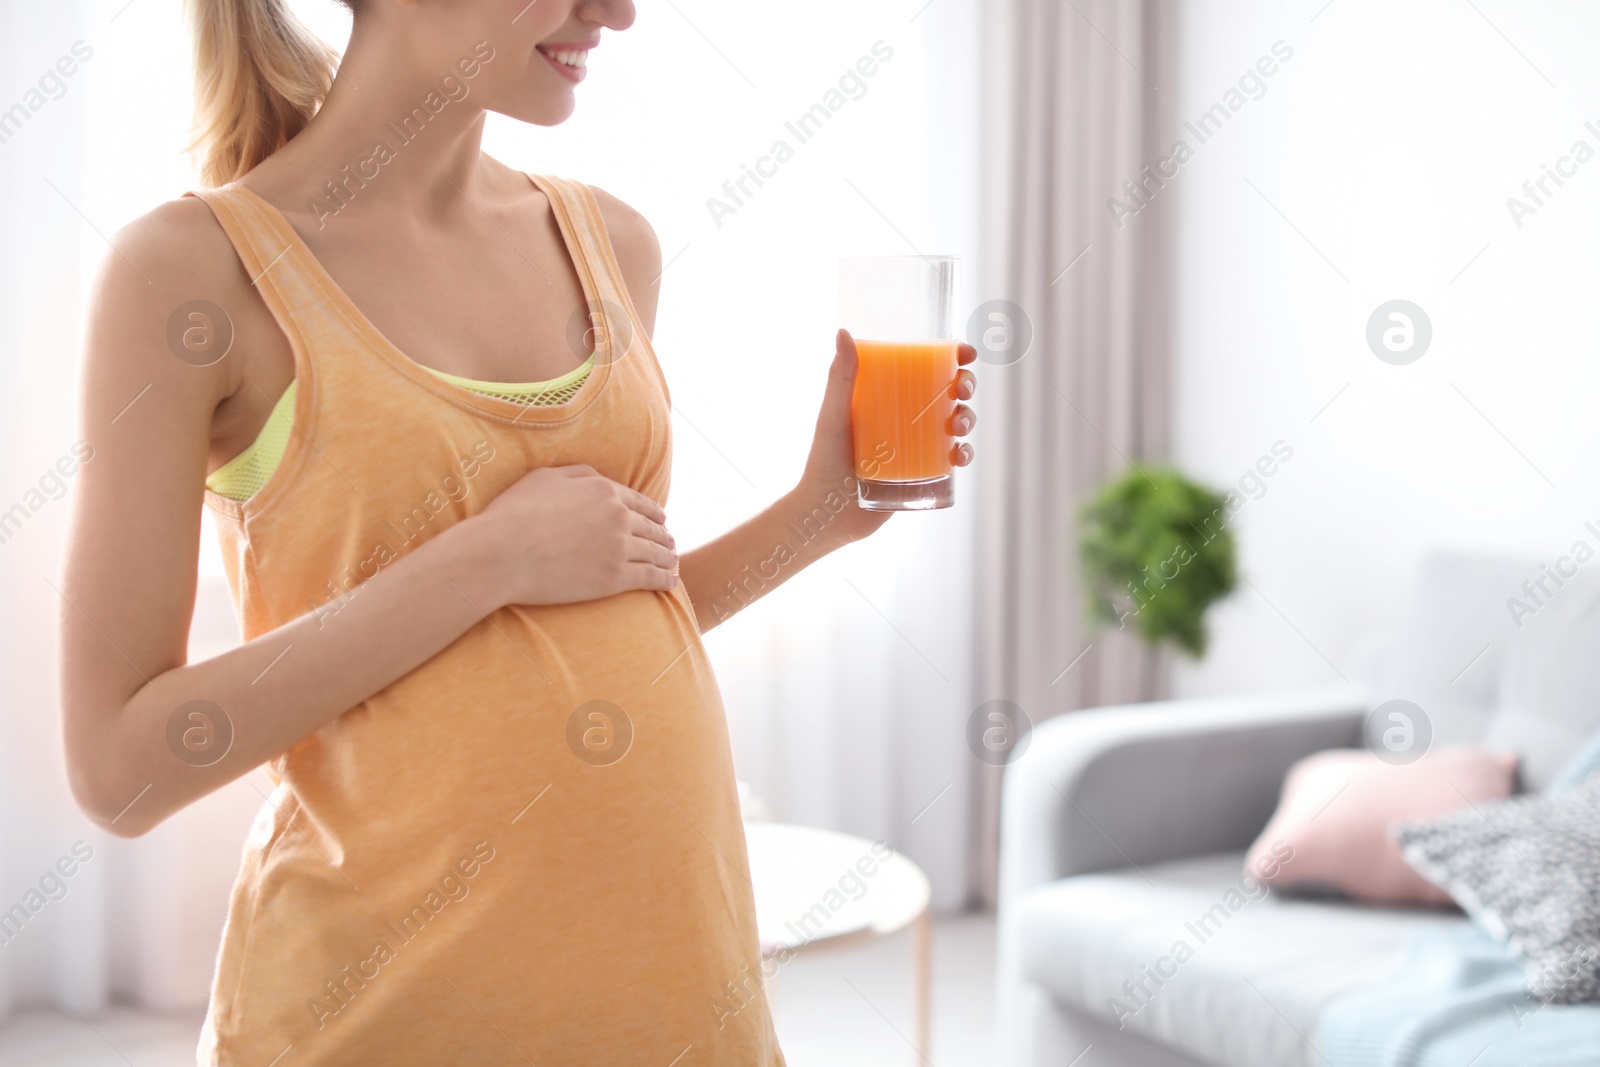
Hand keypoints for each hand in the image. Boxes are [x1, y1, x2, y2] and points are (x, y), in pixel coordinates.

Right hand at [475, 465, 677, 604]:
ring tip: (673, 562)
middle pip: (650, 528)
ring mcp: (619, 548)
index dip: (653, 512)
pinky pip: (649, 578)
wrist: (502, 553)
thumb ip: (578, 474)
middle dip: (663, 535)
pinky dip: (665, 580)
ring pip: (654, 553)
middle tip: (671, 543)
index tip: (662, 519)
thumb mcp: (545, 477)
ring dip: (668, 558)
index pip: (638, 502)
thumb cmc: (514, 514)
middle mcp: (618, 517)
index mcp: (604, 491)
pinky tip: (672, 583)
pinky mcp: (614, 578)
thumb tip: (599, 479)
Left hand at [794, 329, 977, 545]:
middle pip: (947, 393)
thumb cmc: (823, 462)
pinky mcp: (922, 475)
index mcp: (886, 397)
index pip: (924, 368)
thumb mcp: (833, 417)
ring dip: (969, 419)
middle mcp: (904, 419)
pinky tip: (959, 455)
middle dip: (965, 386)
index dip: (952, 356)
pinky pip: (952, 461)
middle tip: (962, 390)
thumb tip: (843, 332)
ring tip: (958, 426)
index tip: (964, 352)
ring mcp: (915, 447)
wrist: (827, 515)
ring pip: (955, 425)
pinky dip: (963, 455)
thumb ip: (840, 378)